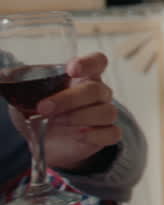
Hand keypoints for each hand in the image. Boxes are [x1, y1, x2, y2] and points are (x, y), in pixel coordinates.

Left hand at [10, 53, 120, 170]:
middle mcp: (99, 93)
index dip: (89, 63)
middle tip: (44, 108)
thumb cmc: (41, 113)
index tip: (71, 70)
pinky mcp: (106, 135)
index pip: (98, 61)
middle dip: (68, 99)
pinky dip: (95, 135)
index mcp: (83, 77)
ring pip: (107, 111)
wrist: (48, 144)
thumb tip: (4, 76)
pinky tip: (78, 136)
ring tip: (58, 123)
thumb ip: (22, 86)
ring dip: (80, 117)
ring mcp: (105, 113)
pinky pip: (112, 133)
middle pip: (96, 89)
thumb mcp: (26, 98)